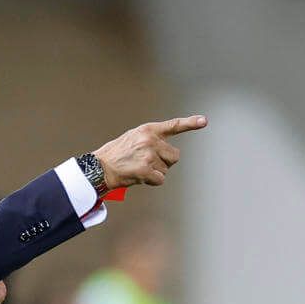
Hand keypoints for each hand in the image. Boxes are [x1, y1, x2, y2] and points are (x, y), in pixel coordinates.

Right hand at [92, 115, 206, 189]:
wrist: (100, 167)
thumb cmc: (116, 155)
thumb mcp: (134, 138)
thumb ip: (151, 140)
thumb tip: (168, 153)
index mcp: (148, 130)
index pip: (173, 125)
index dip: (190, 123)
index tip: (204, 121)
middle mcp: (150, 140)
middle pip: (175, 156)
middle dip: (165, 163)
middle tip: (147, 163)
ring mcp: (149, 155)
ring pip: (166, 170)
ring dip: (155, 173)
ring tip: (138, 168)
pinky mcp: (146, 169)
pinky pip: (160, 180)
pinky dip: (151, 182)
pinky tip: (139, 177)